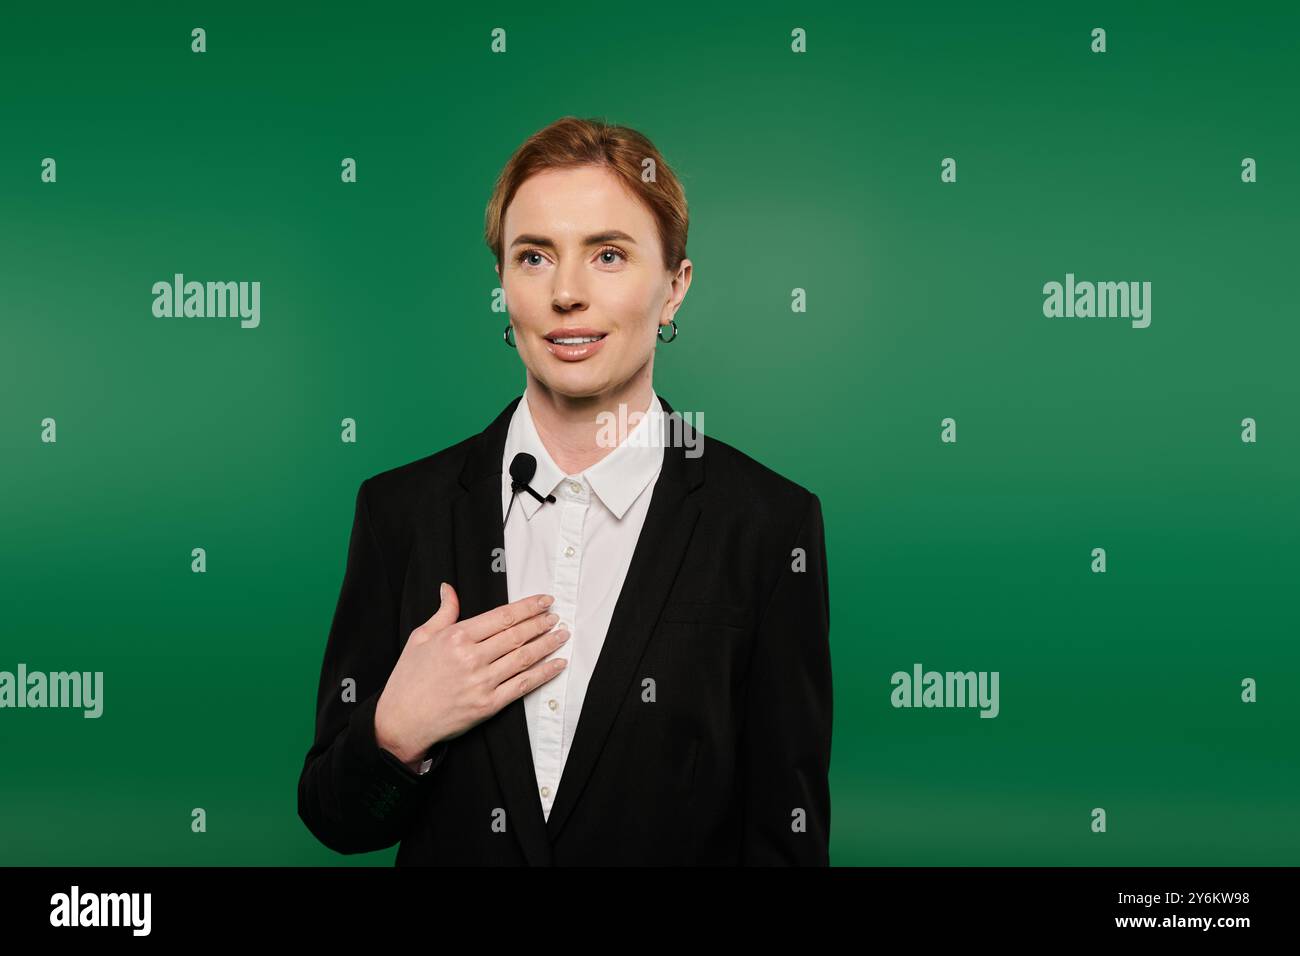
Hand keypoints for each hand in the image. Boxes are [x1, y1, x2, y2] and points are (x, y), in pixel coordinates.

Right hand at [374, 583, 568, 769]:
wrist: (401, 721)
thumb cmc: (409, 679)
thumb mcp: (420, 638)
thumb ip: (443, 613)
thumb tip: (449, 589)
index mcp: (456, 637)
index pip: (502, 616)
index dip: (527, 607)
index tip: (544, 601)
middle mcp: (471, 657)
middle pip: (516, 635)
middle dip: (541, 623)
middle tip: (556, 616)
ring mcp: (481, 682)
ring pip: (524, 658)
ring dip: (547, 644)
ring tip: (562, 634)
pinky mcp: (488, 705)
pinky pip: (523, 685)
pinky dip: (544, 673)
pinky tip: (557, 664)